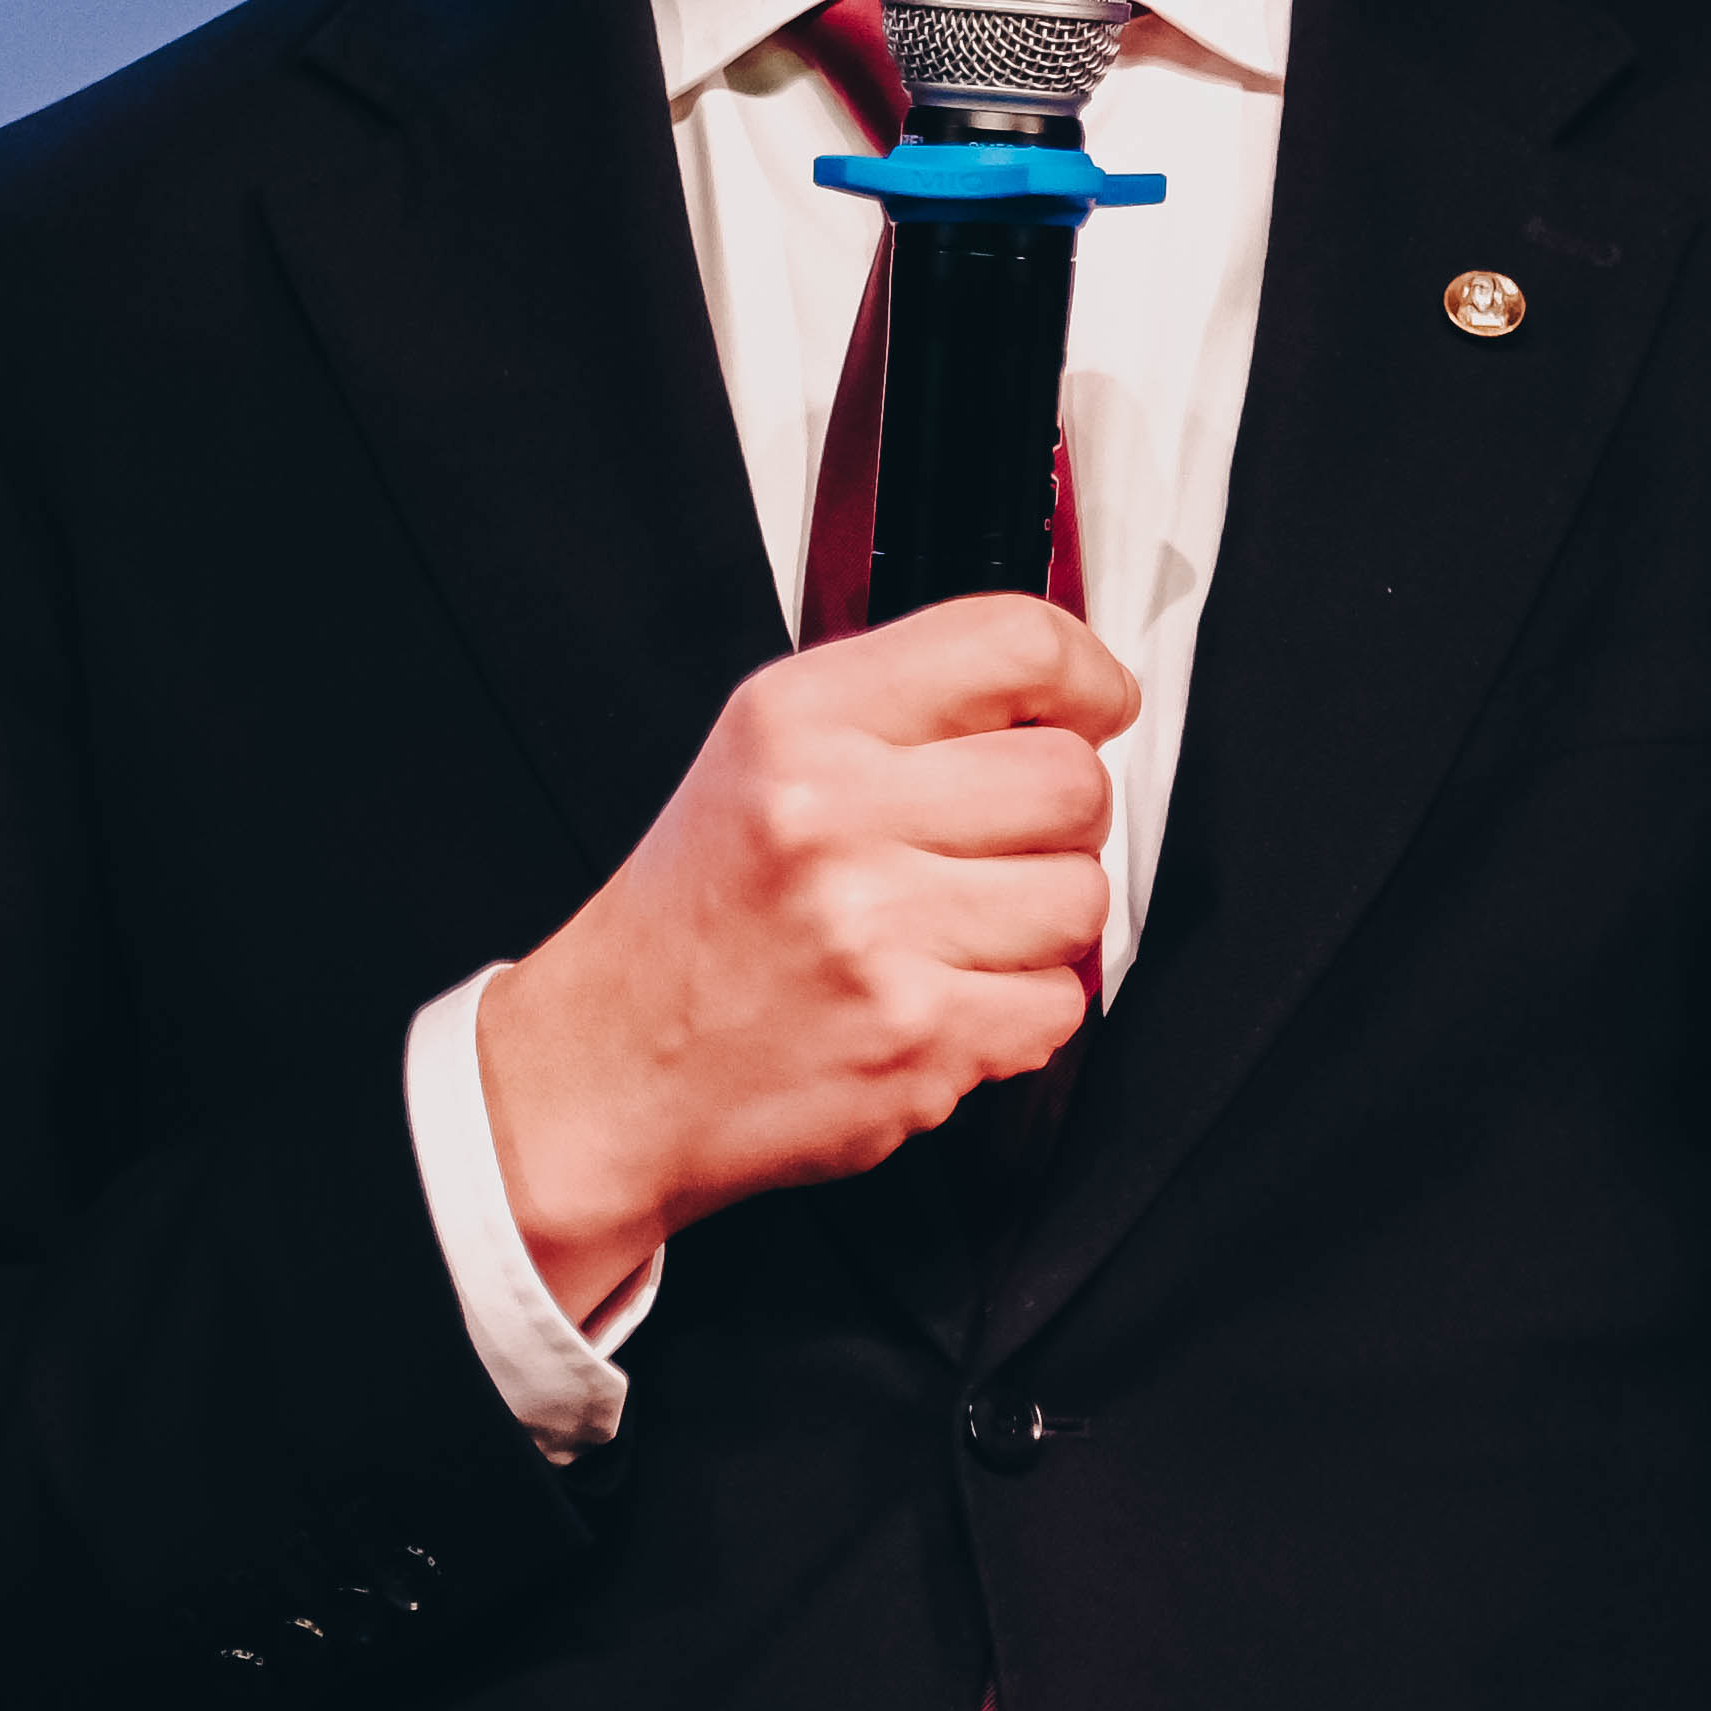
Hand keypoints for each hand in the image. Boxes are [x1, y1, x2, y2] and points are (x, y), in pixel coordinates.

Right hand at [478, 594, 1130, 1315]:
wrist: (614, 1068)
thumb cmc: (701, 914)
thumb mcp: (764, 755)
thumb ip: (902, 708)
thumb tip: (1065, 696)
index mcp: (799, 721)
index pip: (1011, 642)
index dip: (1083, 673)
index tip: (1095, 705)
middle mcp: (833, 813)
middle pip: (1070, 779)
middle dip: (1060, 818)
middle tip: (1001, 844)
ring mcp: (878, 930)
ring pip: (1081, 896)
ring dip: (1044, 920)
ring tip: (960, 929)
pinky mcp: (916, 1037)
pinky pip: (1060, 1004)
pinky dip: (1023, 1010)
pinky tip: (949, 996)